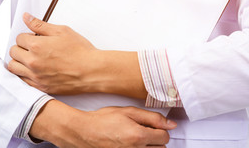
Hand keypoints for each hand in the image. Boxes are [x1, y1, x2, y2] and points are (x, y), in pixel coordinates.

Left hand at [8, 13, 146, 97]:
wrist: (92, 71)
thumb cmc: (80, 51)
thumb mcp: (62, 31)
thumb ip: (40, 24)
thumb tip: (26, 17)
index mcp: (37, 46)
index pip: (19, 38)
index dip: (27, 36)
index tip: (35, 38)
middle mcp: (32, 62)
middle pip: (13, 52)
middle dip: (21, 47)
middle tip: (32, 47)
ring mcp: (35, 76)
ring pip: (13, 67)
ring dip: (18, 61)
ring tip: (30, 59)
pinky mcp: (40, 87)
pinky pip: (21, 81)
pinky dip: (24, 74)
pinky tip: (34, 70)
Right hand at [31, 100, 175, 147]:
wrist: (85, 132)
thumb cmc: (103, 120)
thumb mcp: (128, 112)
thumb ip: (152, 118)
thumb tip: (171, 124)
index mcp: (138, 136)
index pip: (164, 137)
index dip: (159, 129)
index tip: (151, 126)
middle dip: (154, 139)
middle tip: (141, 131)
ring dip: (148, 146)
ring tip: (134, 138)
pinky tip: (129, 144)